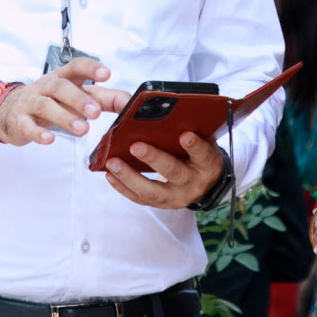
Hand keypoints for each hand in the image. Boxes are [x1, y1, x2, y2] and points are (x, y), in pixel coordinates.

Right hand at [0, 58, 129, 145]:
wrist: (12, 111)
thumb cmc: (53, 101)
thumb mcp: (79, 95)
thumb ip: (106, 99)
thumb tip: (131, 103)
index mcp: (63, 77)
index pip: (76, 67)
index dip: (90, 68)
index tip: (106, 74)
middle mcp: (46, 86)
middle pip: (61, 88)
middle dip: (79, 99)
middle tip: (97, 113)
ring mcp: (31, 102)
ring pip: (46, 105)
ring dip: (65, 117)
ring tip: (83, 130)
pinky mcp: (20, 121)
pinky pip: (28, 125)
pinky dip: (38, 133)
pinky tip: (50, 139)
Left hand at [103, 131, 223, 209]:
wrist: (205, 184)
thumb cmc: (200, 157)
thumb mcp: (204, 143)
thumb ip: (193, 131)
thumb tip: (171, 112)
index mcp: (207, 165)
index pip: (202, 155)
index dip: (194, 146)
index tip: (185, 136)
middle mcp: (192, 184)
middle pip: (173, 172)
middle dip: (153, 159)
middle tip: (135, 146)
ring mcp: (176, 197)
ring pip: (151, 191)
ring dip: (129, 176)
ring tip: (112, 163)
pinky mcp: (161, 204)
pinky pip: (139, 198)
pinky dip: (122, 186)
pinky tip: (110, 174)